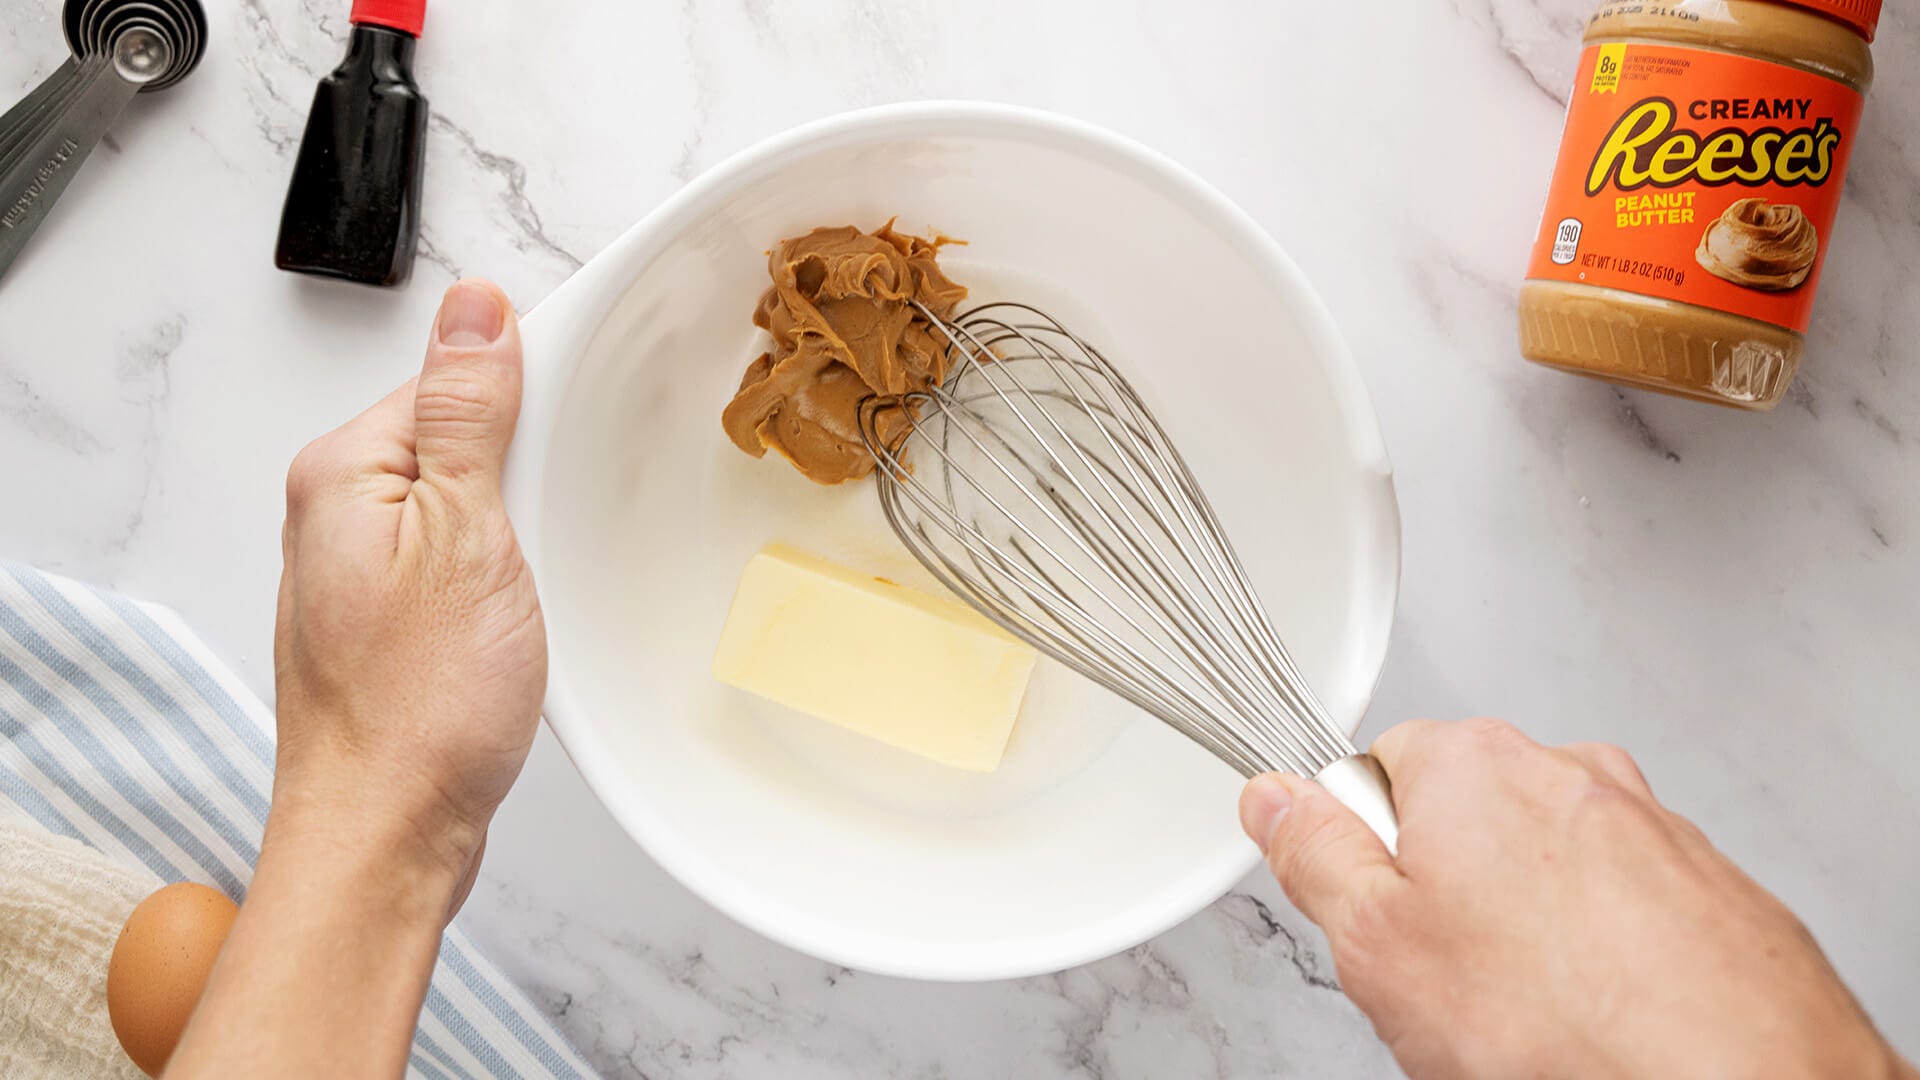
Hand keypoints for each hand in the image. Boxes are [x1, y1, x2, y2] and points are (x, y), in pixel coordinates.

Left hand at [272, 277, 544, 916]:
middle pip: (458, 437)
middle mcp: (337, 515)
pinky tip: (519, 614)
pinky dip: (501, 574)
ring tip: (535, 581)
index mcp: (344, 472)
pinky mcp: (389, 621)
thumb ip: (467, 416)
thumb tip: (474, 312)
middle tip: (552, 529)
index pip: (453, 376)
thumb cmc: (416, 711)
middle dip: (524, 469)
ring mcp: (360, 572)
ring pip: (464, 503)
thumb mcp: (465, 536)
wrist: (386, 837)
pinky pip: (458, 559)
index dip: (531, 391)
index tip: (589, 408)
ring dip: (516, 528)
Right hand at [1239, 718, 1912, 1079]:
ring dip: (1528, 928)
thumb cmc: (1569, 1028)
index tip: (1372, 914)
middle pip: (1463, 819)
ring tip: (1532, 1013)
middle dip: (1447, 893)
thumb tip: (1273, 799)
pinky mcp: (1708, 887)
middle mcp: (1568, 770)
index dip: (1361, 855)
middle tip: (1449, 980)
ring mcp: (1649, 826)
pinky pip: (1622, 909)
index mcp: (1472, 761)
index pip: (1371, 771)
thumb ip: (1313, 855)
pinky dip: (1605, 954)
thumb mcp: (1377, 946)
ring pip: (1546, 868)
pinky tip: (1599, 1019)